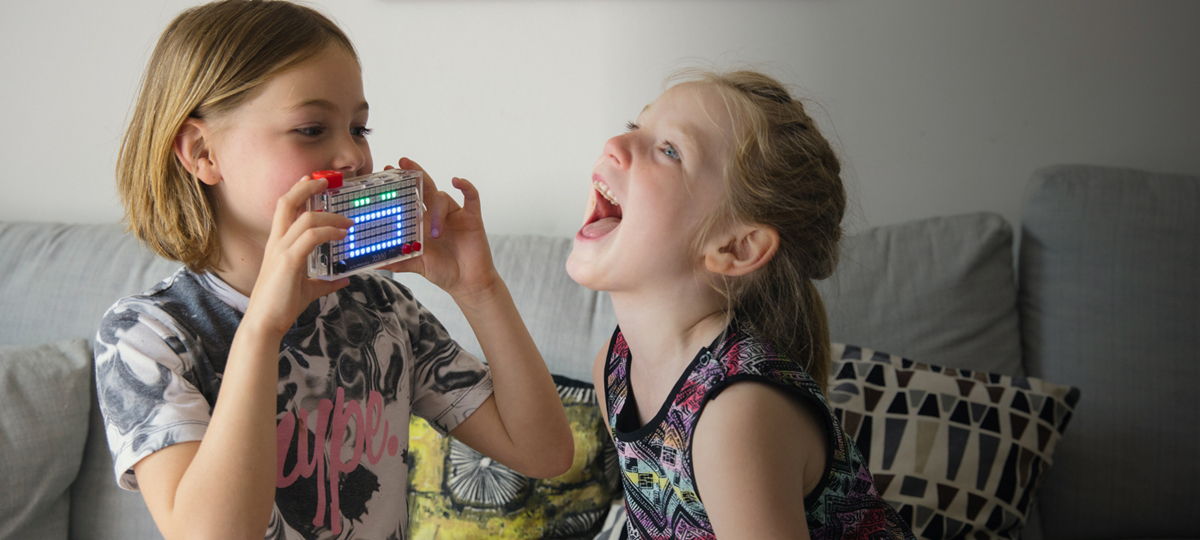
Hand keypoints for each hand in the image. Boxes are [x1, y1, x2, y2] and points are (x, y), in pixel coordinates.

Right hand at [244, 176, 353, 336]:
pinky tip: (342, 234)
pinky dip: (329, 231)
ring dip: (330, 215)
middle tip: (326, 181)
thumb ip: (325, 282)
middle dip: (307, 187)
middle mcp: (277, 242)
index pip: (285, 208)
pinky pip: (311, 237)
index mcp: (278, 244)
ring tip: (348, 221)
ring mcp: (281, 250)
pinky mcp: (288, 261)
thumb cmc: (281, 306)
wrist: (265, 323)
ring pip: (305, 218)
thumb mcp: (308, 290)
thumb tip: (343, 279)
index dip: (298, 191)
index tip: (313, 181)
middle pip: (288, 202)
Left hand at [381, 158, 498, 305]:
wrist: (468, 282)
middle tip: (401, 162)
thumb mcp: (416, 266)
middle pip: (424, 187)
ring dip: (438, 213)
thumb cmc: (443, 272)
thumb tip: (374, 264)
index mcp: (422, 223)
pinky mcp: (472, 217)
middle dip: (414, 173)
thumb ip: (397, 262)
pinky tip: (457, 181)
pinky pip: (471, 196)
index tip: (384, 172)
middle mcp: (437, 215)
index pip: (409, 198)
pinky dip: (465, 186)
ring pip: (443, 197)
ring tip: (436, 233)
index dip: (398, 185)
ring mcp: (454, 214)